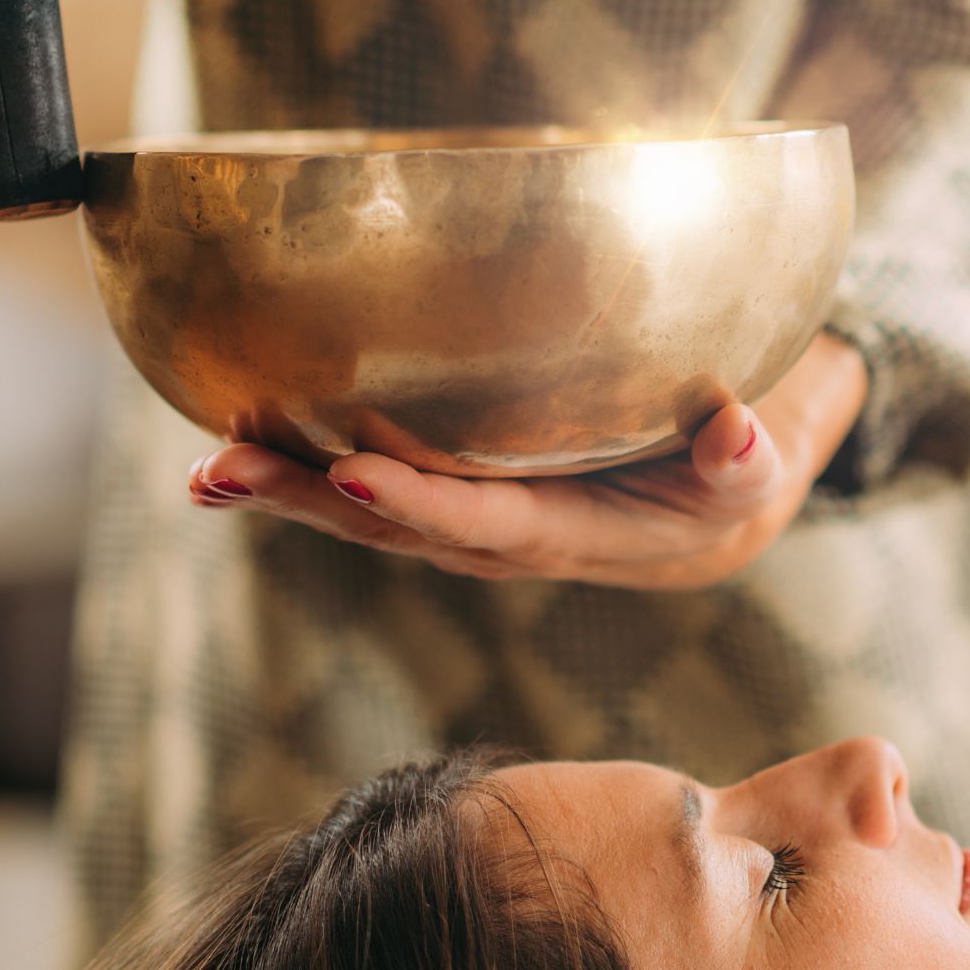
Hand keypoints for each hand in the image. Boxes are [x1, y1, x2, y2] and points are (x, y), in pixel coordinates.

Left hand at [186, 334, 867, 590]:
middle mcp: (508, 536)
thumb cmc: (744, 466)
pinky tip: (239, 444)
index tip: (352, 473)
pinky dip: (304, 471)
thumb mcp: (764, 465)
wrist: (722, 492)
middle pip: (395, 528)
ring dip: (284, 492)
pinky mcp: (456, 492)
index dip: (421, 504)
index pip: (488, 522)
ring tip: (204, 471)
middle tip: (221, 471)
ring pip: (366, 515)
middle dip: (306, 500)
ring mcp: (473, 519)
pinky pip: (370, 487)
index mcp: (575, 532)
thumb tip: (736, 433)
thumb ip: (750, 457)